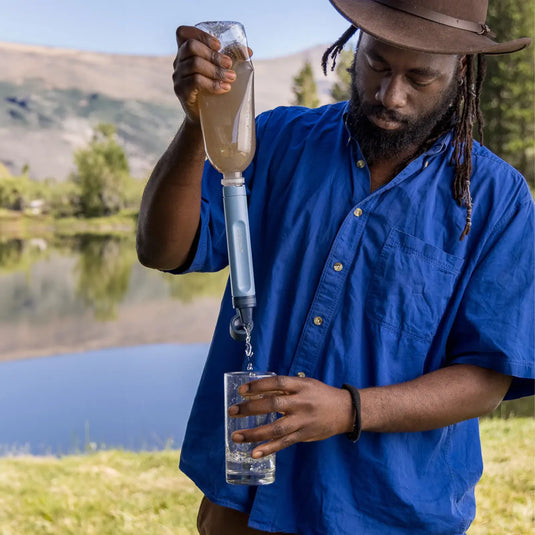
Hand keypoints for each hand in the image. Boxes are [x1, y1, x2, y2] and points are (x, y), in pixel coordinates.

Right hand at [173, 26, 239, 123]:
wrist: (204, 117)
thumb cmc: (212, 90)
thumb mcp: (220, 71)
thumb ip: (231, 58)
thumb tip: (249, 51)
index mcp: (186, 53)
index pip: (183, 33)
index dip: (200, 34)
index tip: (219, 45)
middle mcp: (179, 62)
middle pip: (191, 46)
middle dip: (213, 54)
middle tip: (229, 64)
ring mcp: (178, 76)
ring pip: (195, 64)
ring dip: (217, 70)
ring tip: (231, 78)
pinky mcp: (181, 91)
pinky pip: (196, 81)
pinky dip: (212, 84)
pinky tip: (224, 89)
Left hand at [228, 376, 354, 457]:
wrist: (345, 411)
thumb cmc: (320, 394)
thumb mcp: (305, 384)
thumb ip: (285, 388)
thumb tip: (258, 390)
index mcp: (301, 386)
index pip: (277, 383)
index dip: (259, 386)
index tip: (242, 390)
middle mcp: (301, 403)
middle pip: (273, 405)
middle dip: (250, 409)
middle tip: (232, 411)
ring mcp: (303, 421)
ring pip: (275, 428)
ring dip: (253, 434)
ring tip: (236, 436)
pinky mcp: (304, 435)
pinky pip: (284, 443)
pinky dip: (268, 449)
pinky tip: (254, 453)